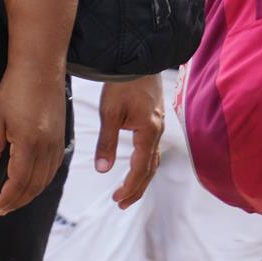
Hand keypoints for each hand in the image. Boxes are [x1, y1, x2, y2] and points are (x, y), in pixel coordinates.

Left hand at [0, 62, 65, 215]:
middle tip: (2, 209)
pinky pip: (54, 167)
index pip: (18, 182)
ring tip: (15, 200)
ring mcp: (57, 142)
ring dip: (30, 193)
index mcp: (28, 143)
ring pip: (46, 179)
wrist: (40, 67)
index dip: (7, 198)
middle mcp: (46, 147)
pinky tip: (33, 182)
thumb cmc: (16, 87)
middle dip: (17, 201)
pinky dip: (43, 180)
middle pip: (34, 185)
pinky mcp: (61, 136)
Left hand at [95, 76, 163, 208]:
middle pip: (150, 169)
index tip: (117, 200)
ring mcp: (158, 125)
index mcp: (148, 132)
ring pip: (153, 159)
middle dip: (137, 188)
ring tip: (129, 191)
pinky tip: (138, 164)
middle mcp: (157, 131)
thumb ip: (107, 142)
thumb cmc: (123, 83)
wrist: (138, 58)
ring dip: (142, 178)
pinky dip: (146, 163)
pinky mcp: (155, 118)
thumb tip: (103, 169)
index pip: (141, 169)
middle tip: (122, 203)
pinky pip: (153, 148)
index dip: (130, 187)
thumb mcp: (110, 113)